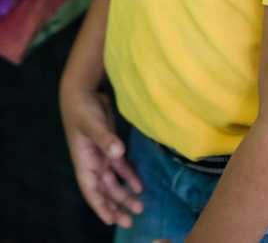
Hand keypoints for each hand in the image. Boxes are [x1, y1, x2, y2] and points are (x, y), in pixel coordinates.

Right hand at [60, 85, 143, 228]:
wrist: (83, 91)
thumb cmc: (83, 109)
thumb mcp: (92, 123)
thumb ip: (105, 138)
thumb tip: (118, 152)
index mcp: (84, 161)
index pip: (92, 190)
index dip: (101, 206)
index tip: (111, 221)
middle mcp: (93, 162)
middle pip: (105, 190)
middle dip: (116, 205)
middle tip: (131, 220)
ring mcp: (102, 155)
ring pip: (114, 181)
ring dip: (124, 194)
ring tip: (139, 207)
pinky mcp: (111, 145)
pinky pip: (121, 167)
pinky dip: (129, 176)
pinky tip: (139, 186)